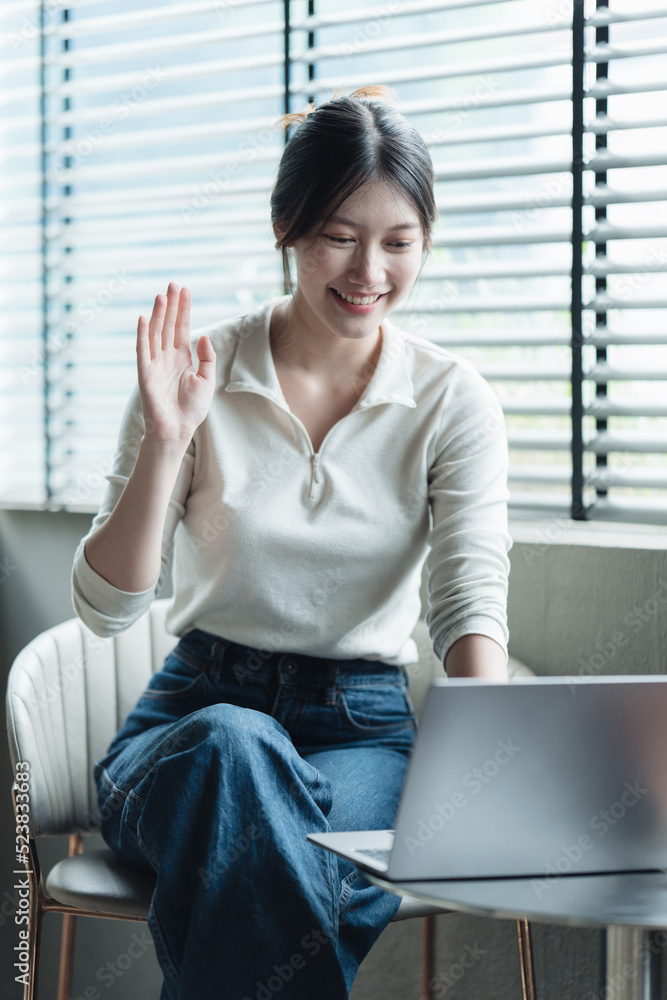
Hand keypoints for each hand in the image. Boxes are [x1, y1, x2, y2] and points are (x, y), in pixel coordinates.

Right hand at [137, 282, 216, 444]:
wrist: (177, 429)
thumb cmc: (191, 409)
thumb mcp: (207, 381)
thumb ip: (207, 358)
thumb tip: (204, 336)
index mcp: (182, 358)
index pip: (182, 328)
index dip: (183, 309)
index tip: (185, 290)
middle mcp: (167, 357)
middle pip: (168, 325)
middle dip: (171, 305)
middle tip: (173, 284)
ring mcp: (155, 363)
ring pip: (156, 333)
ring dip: (158, 314)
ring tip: (162, 296)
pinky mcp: (145, 373)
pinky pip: (142, 350)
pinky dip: (142, 334)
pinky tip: (143, 318)